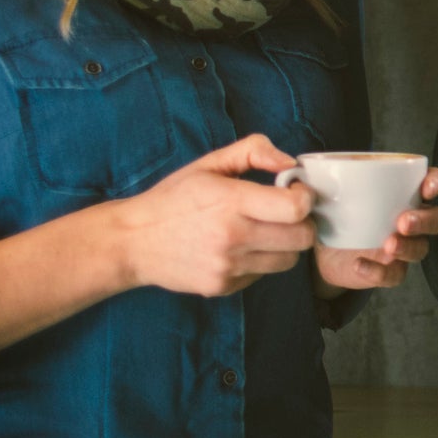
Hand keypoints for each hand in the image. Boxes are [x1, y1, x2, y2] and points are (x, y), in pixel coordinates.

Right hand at [110, 135, 315, 297]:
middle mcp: (232, 237)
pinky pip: (262, 275)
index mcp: (230, 202)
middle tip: (288, 214)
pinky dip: (261, 262)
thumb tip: (291, 163)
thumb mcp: (209, 164)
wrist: (131, 242)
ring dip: (286, 245)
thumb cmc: (173, 199)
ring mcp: (227, 266)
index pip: (296, 208)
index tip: (295, 191)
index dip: (305, 198)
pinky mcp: (222, 287)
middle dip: (304, 223)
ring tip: (266, 231)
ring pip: (288, 261)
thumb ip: (253, 151)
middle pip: (302, 239)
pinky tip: (241, 248)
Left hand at [313, 167, 437, 296]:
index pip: (432, 183)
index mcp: (402, 192)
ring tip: (388, 244)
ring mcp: (401, 247)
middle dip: (425, 220)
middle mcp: (409, 219)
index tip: (428, 187)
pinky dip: (378, 272)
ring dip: (408, 247)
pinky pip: (393, 275)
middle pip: (436, 219)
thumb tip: (295, 173)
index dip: (436, 183)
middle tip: (403, 221)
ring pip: (420, 249)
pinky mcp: (388, 270)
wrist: (321, 249)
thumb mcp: (328, 192)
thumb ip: (320, 180)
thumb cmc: (334, 211)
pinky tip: (360, 265)